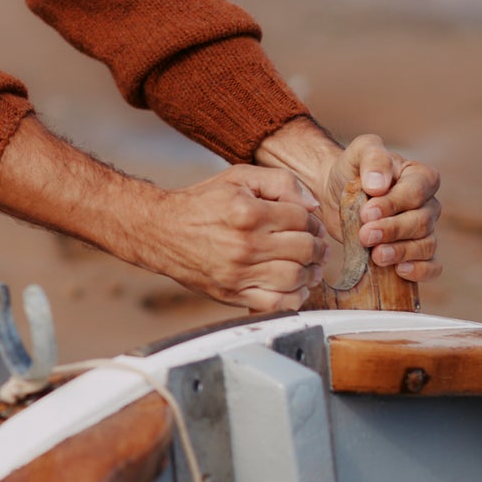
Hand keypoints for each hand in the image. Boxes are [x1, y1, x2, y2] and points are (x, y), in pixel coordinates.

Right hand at [138, 163, 328, 312]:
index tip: (310, 225)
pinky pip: (276, 305)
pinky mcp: (232, 294)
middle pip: (304, 250)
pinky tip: (295, 287)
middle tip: (317, 246)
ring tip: (309, 266)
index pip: (302, 220)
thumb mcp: (239, 177)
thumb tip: (312, 205)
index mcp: (248, 213)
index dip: (313, 222)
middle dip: (318, 248)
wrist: (162, 230)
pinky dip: (295, 298)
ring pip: (295, 278)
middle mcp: (245, 245)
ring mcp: (238, 273)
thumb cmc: (203, 203)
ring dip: (311, 273)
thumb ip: (280, 182)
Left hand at [339, 130, 441, 286]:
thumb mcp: (358, 152)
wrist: (334, 193)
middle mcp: (428, 204)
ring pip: (426, 245)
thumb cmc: (350, 170)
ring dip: (401, 252)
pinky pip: (431, 266)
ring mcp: (424, 230)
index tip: (367, 212)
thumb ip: (373, 158)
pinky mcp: (415, 252)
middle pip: (421, 222)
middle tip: (365, 235)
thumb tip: (379, 185)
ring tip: (376, 256)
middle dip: (393, 231)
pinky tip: (399, 271)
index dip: (394, 204)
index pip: (417, 192)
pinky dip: (420, 271)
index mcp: (420, 176)